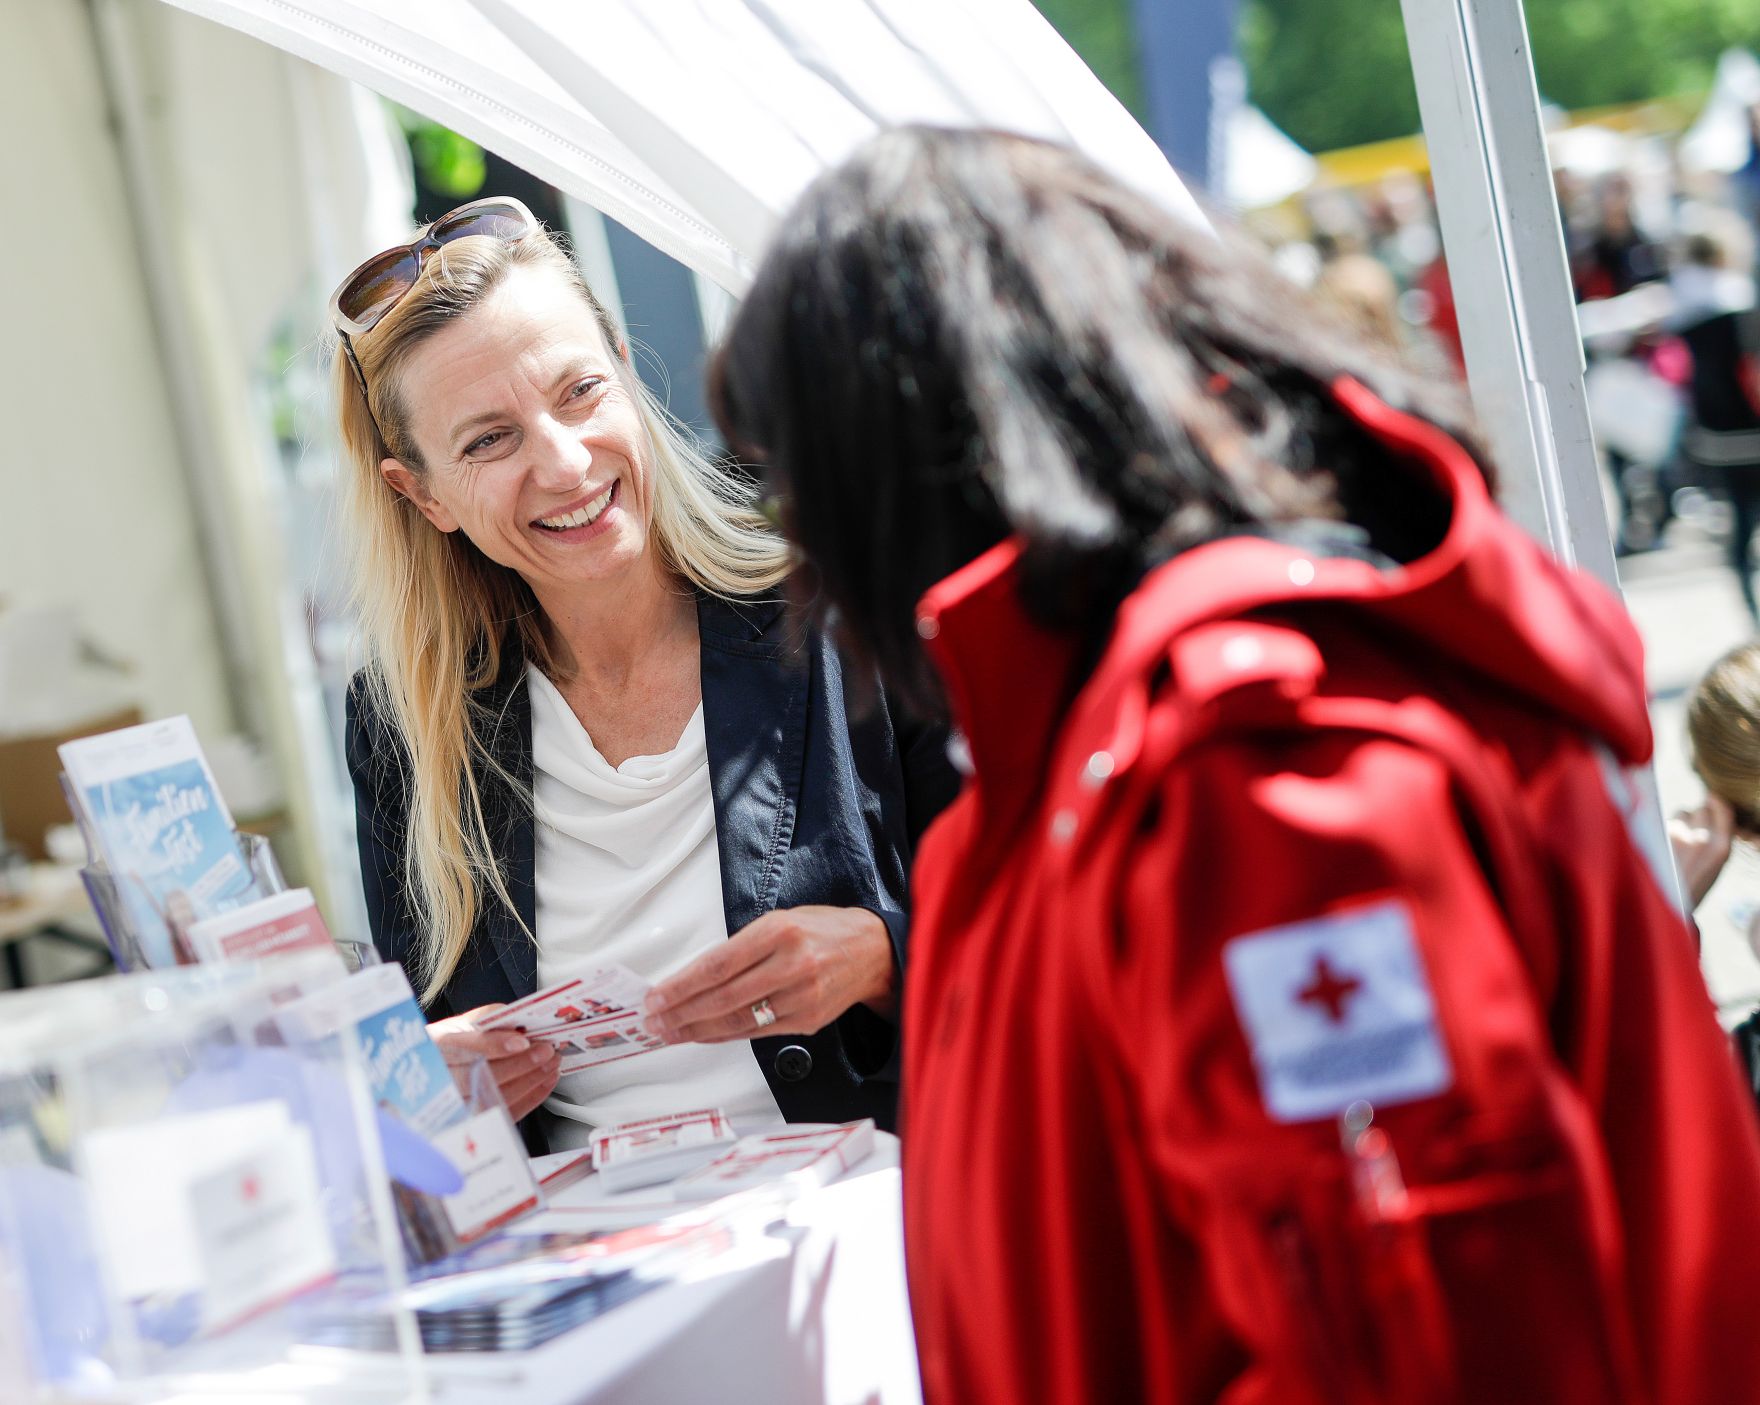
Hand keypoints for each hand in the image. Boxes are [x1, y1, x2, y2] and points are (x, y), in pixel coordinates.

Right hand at [429, 1005, 560, 1121]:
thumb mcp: (460, 1024)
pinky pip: (505, 1114)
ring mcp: (456, 1106)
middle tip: (546, 1051)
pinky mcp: (476, 1121)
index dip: (493, 1045)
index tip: (522, 1040)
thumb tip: (517, 1023)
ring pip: (494, 1099)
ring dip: (529, 1081)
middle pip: (479, 1078)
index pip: (463, 1049)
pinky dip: (531, 1098)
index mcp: (435, 1048)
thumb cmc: (450, 1047)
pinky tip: (545, 1081)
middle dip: (519, 1064)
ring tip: (550, 1064)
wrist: (436, 1075)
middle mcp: (441, 1080)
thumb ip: (487, 1020)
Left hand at [643, 906, 895, 1044]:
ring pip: (737, 1021)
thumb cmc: (820, 931)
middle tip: (654, 1020)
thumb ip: (742, 946)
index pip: (718, 965)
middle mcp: (791, 965)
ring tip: (670, 1032)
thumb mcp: (780, 920)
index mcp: (779, 931)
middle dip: (681, 1012)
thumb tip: (695, 977)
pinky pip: (756, 1032)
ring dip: (697, 1030)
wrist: (871, 952)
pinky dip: (725, 1036)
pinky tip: (703, 1035)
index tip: (656, 996)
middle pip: (723, 997)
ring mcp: (801, 997)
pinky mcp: (807, 1021)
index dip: (682, 985)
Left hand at [1669, 794, 1736, 910]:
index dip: (1716, 802)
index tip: (1711, 799)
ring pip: (1682, 812)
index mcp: (1721, 848)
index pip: (1723, 809)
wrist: (1667, 903)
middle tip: (1692, 831)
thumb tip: (1707, 804)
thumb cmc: (1693, 883)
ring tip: (1677, 841)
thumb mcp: (1716, 864)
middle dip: (1698, 814)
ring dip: (1681, 820)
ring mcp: (1678, 836)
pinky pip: (1665, 822)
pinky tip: (1663, 844)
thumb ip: (1715, 836)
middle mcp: (1702, 839)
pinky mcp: (1656, 838)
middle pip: (1701, 808)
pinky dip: (1665, 828)